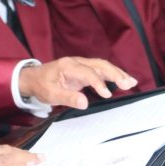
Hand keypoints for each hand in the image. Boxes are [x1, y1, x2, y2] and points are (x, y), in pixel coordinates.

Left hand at [18, 57, 136, 108]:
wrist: (33, 78)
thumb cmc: (41, 85)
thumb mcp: (51, 94)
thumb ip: (67, 98)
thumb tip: (84, 103)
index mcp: (68, 66)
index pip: (88, 72)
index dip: (98, 83)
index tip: (107, 94)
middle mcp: (77, 62)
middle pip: (100, 65)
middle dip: (115, 74)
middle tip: (128, 84)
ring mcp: (82, 65)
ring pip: (103, 66)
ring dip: (117, 73)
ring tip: (131, 82)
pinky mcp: (85, 70)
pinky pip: (101, 70)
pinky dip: (113, 74)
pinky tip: (123, 80)